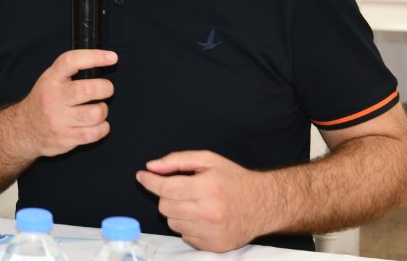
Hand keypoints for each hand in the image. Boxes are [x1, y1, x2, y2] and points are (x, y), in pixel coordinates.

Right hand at [17, 49, 116, 157]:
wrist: (24, 129)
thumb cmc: (44, 100)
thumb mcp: (49, 80)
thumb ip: (70, 71)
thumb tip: (102, 61)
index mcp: (51, 79)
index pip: (71, 61)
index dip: (94, 57)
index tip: (112, 57)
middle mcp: (54, 98)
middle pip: (88, 90)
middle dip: (106, 88)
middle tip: (106, 89)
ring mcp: (60, 120)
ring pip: (96, 113)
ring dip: (103, 110)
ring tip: (97, 109)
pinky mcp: (67, 138)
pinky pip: (96, 133)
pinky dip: (103, 128)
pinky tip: (96, 124)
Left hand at [135, 150, 272, 252]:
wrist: (264, 204)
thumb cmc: (234, 180)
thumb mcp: (208, 160)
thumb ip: (178, 161)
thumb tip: (152, 167)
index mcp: (207, 188)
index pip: (165, 188)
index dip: (149, 181)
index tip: (142, 176)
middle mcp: (208, 212)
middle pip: (165, 207)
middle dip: (166, 196)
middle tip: (181, 189)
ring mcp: (211, 232)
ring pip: (172, 223)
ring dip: (177, 212)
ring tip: (195, 203)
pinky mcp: (214, 246)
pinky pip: (184, 236)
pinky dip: (187, 226)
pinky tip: (202, 217)